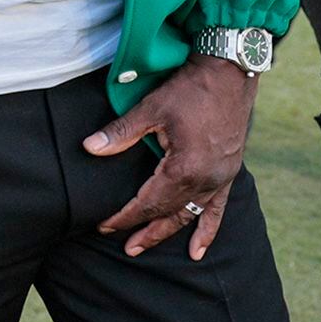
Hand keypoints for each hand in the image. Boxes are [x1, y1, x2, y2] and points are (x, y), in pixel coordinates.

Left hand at [86, 57, 256, 259]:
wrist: (230, 72)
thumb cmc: (190, 88)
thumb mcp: (152, 108)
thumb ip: (121, 133)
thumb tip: (90, 148)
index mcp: (185, 168)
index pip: (148, 202)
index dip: (125, 216)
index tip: (105, 226)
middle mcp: (205, 180)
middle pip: (169, 214)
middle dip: (144, 230)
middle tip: (125, 247)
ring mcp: (220, 178)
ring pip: (190, 214)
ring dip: (168, 232)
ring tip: (146, 245)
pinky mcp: (229, 172)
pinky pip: (217, 209)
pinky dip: (207, 230)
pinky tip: (198, 250)